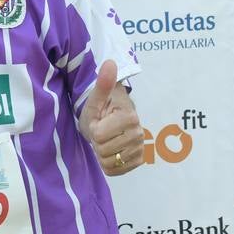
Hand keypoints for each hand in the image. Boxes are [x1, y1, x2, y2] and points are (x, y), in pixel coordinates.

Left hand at [77, 60, 141, 175]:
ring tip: (105, 139)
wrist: (110, 120)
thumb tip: (109, 62)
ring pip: (109, 162)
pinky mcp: (138, 160)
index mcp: (129, 116)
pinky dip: (108, 164)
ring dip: (101, 153)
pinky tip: (110, 150)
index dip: (93, 129)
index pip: (99, 135)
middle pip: (103, 150)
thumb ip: (103, 83)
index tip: (98, 120)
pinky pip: (116, 171)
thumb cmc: (101, 108)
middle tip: (101, 131)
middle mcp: (139, 133)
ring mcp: (140, 147)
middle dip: (97, 142)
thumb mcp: (96, 98)